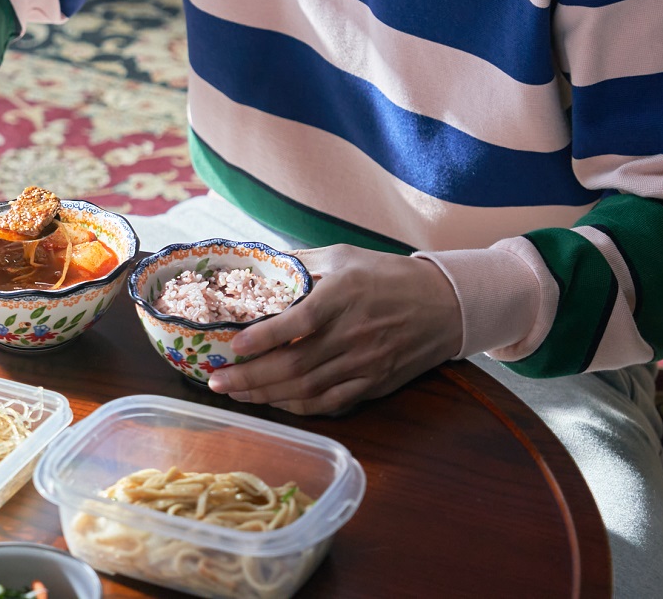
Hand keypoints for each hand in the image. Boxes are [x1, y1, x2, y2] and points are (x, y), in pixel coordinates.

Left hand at [205, 246, 462, 414]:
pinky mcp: (373, 384)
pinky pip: (330, 403)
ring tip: (235, 393)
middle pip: (296, 365)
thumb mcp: (344, 256)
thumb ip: (301, 263)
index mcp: (345, 296)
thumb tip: (258, 266)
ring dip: (266, 395)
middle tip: (217, 380)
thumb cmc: (388, 275)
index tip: (234, 345)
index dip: (265, 337)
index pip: (300, 321)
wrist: (445, 305)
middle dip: (251, 377)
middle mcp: (353, 334)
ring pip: (308, 389)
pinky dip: (298, 406)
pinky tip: (274, 401)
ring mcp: (364, 364)